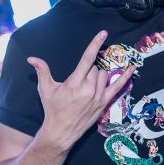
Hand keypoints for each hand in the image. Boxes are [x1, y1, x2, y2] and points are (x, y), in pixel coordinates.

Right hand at [28, 30, 133, 150]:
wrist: (61, 131)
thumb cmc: (53, 108)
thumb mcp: (45, 89)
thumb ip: (42, 71)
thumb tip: (31, 58)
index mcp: (74, 83)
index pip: (87, 59)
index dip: (95, 44)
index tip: (103, 33)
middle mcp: (88, 89)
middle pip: (95, 68)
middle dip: (88, 70)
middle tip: (78, 80)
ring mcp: (98, 97)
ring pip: (103, 75)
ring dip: (97, 76)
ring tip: (85, 86)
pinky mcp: (104, 103)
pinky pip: (118, 86)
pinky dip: (125, 77)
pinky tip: (132, 68)